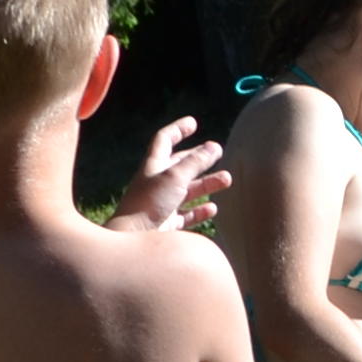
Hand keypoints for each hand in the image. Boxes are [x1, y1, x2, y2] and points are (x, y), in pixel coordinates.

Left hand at [111, 117, 231, 232]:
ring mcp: (163, 203)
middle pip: (180, 165)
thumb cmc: (149, 203)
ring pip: (188, 190)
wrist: (134, 237)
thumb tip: (214, 147)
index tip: (193, 123)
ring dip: (207, 183)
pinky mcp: (168, 223)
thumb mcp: (175, 177)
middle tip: (217, 150)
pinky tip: (212, 208)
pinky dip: (200, 211)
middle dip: (199, 157)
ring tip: (227, 179)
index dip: (178, 130)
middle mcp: (157, 182)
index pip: (164, 140)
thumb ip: (196, 162)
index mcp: (153, 165)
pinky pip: (187, 215)